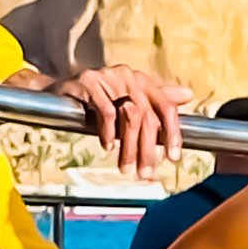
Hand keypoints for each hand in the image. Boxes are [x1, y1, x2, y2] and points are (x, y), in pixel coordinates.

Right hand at [56, 64, 189, 175]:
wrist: (59, 89)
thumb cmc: (96, 98)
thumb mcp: (127, 99)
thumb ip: (155, 100)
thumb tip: (188, 95)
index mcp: (142, 80)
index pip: (166, 107)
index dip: (173, 133)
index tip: (173, 157)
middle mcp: (128, 75)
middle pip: (147, 116)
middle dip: (147, 149)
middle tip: (145, 172)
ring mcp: (108, 77)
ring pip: (128, 117)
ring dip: (128, 146)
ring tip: (125, 167)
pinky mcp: (88, 82)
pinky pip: (105, 112)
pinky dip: (108, 133)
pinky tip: (107, 147)